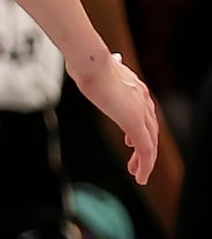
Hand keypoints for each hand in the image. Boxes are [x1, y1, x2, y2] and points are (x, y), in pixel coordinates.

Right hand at [72, 53, 158, 184]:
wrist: (91, 63)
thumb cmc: (88, 63)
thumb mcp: (95, 69)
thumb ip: (98, 71)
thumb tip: (89, 64)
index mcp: (134, 86)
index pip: (144, 113)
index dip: (140, 129)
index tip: (130, 141)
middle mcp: (142, 99)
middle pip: (151, 129)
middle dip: (145, 148)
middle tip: (137, 163)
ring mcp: (141, 112)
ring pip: (151, 143)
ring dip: (145, 161)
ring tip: (138, 174)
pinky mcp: (136, 124)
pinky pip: (146, 150)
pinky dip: (145, 165)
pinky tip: (138, 175)